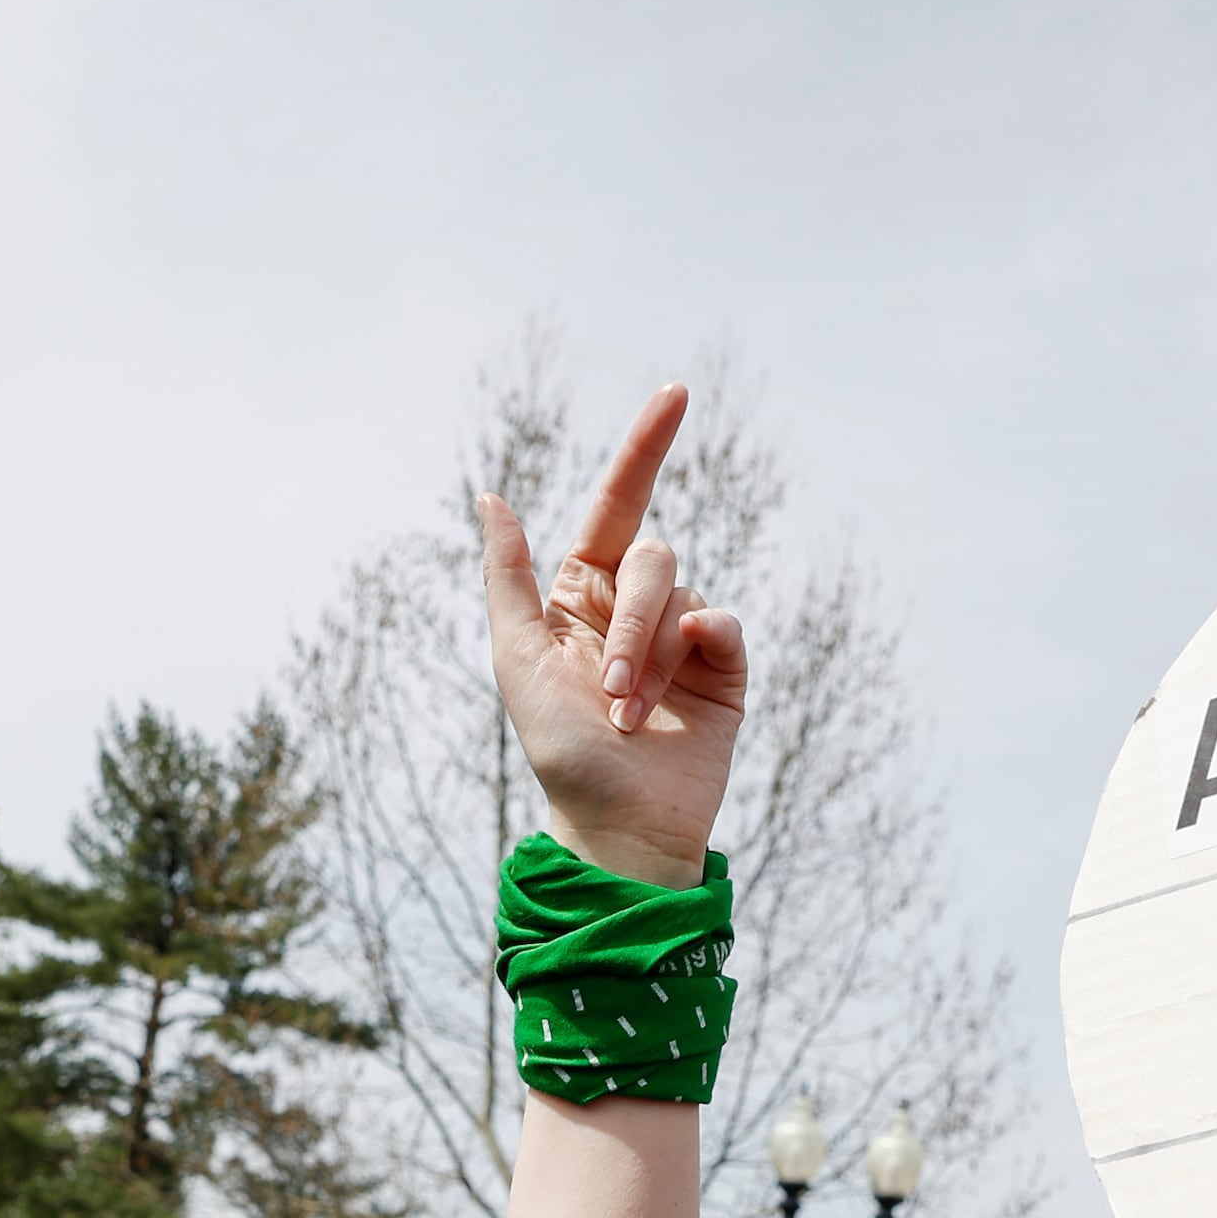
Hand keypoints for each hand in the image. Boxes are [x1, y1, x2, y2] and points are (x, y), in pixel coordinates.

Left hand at [478, 384, 742, 889]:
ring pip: (682, 596)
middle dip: (629, 622)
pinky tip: (688, 690)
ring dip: (650, 658)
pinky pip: (725, 624)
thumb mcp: (517, 658)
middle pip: (650, 558)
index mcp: (582, 594)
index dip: (644, 448)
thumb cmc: (561, 750)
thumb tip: (491, 497)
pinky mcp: (725, 670)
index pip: (617, 504)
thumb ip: (508, 575)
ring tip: (632, 717)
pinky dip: (703, 649)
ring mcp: (684, 638)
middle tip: (612, 693)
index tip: (677, 392)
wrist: (620, 824)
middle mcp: (635, 607)